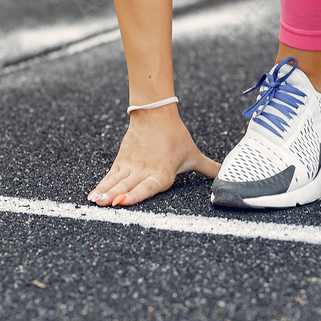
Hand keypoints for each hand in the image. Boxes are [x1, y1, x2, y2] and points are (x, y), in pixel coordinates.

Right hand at [88, 106, 219, 206]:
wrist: (155, 114)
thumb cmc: (175, 136)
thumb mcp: (193, 155)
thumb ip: (209, 168)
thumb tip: (228, 174)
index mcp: (163, 174)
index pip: (148, 187)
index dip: (135, 195)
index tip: (123, 202)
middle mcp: (145, 171)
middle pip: (127, 186)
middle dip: (114, 197)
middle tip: (103, 206)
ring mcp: (131, 167)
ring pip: (116, 182)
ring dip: (105, 192)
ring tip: (95, 202)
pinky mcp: (122, 162)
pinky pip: (110, 176)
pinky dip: (101, 186)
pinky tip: (92, 196)